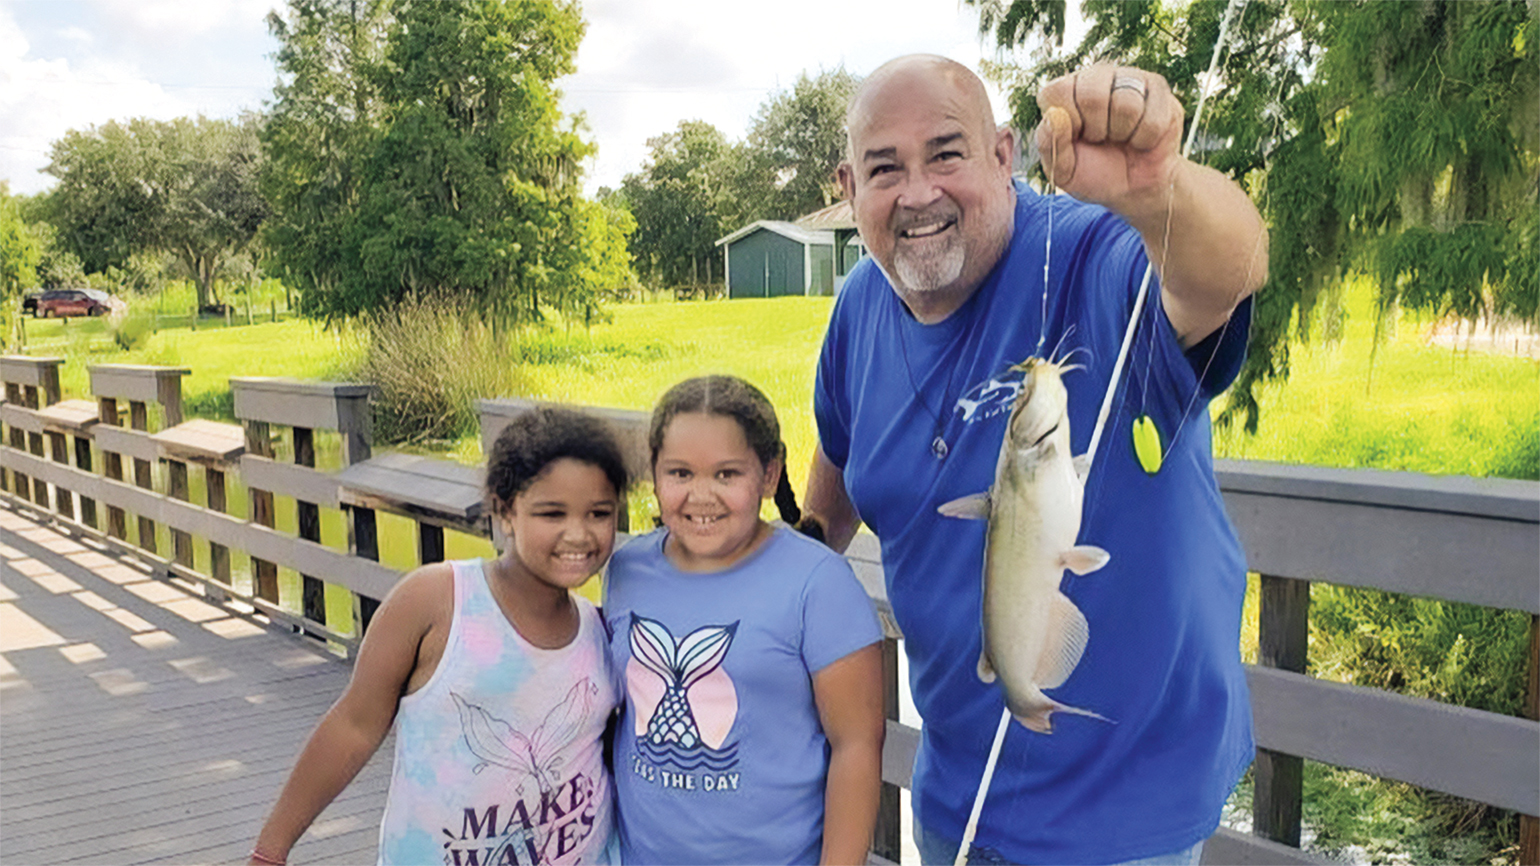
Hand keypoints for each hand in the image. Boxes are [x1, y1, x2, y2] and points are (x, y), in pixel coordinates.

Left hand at [1034, 63, 1183, 221]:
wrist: (1134, 186)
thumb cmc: (1094, 173)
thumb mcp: (1063, 171)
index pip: (1058, 92)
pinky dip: (1145, 139)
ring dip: (1124, 134)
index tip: (1077, 138)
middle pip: (1093, 95)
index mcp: (1064, 91)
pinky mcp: (1157, 87)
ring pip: (1127, 104)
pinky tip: (1141, 138)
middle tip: (1100, 139)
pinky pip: (1153, 117)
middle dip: (1097, 130)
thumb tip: (1054, 115)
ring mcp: (1128, 77)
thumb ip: (1049, 145)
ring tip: (1121, 137)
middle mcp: (1095, 76)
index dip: (1069, 124)